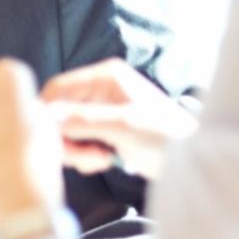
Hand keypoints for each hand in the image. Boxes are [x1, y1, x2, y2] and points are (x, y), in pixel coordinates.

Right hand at [40, 58, 196, 179]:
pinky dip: (85, 155)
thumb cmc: (165, 137)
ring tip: (99, 161)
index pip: (57, 89)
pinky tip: (104, 162)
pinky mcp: (104, 130)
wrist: (194, 161)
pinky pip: (78, 141)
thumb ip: (82, 118)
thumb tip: (44, 115)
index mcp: (105, 77)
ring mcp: (101, 110)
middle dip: (66, 138)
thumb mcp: (123, 126)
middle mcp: (100, 89)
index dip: (48, 115)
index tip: (53, 142)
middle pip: (58, 112)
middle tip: (84, 159)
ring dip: (76, 150)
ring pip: (66, 130)